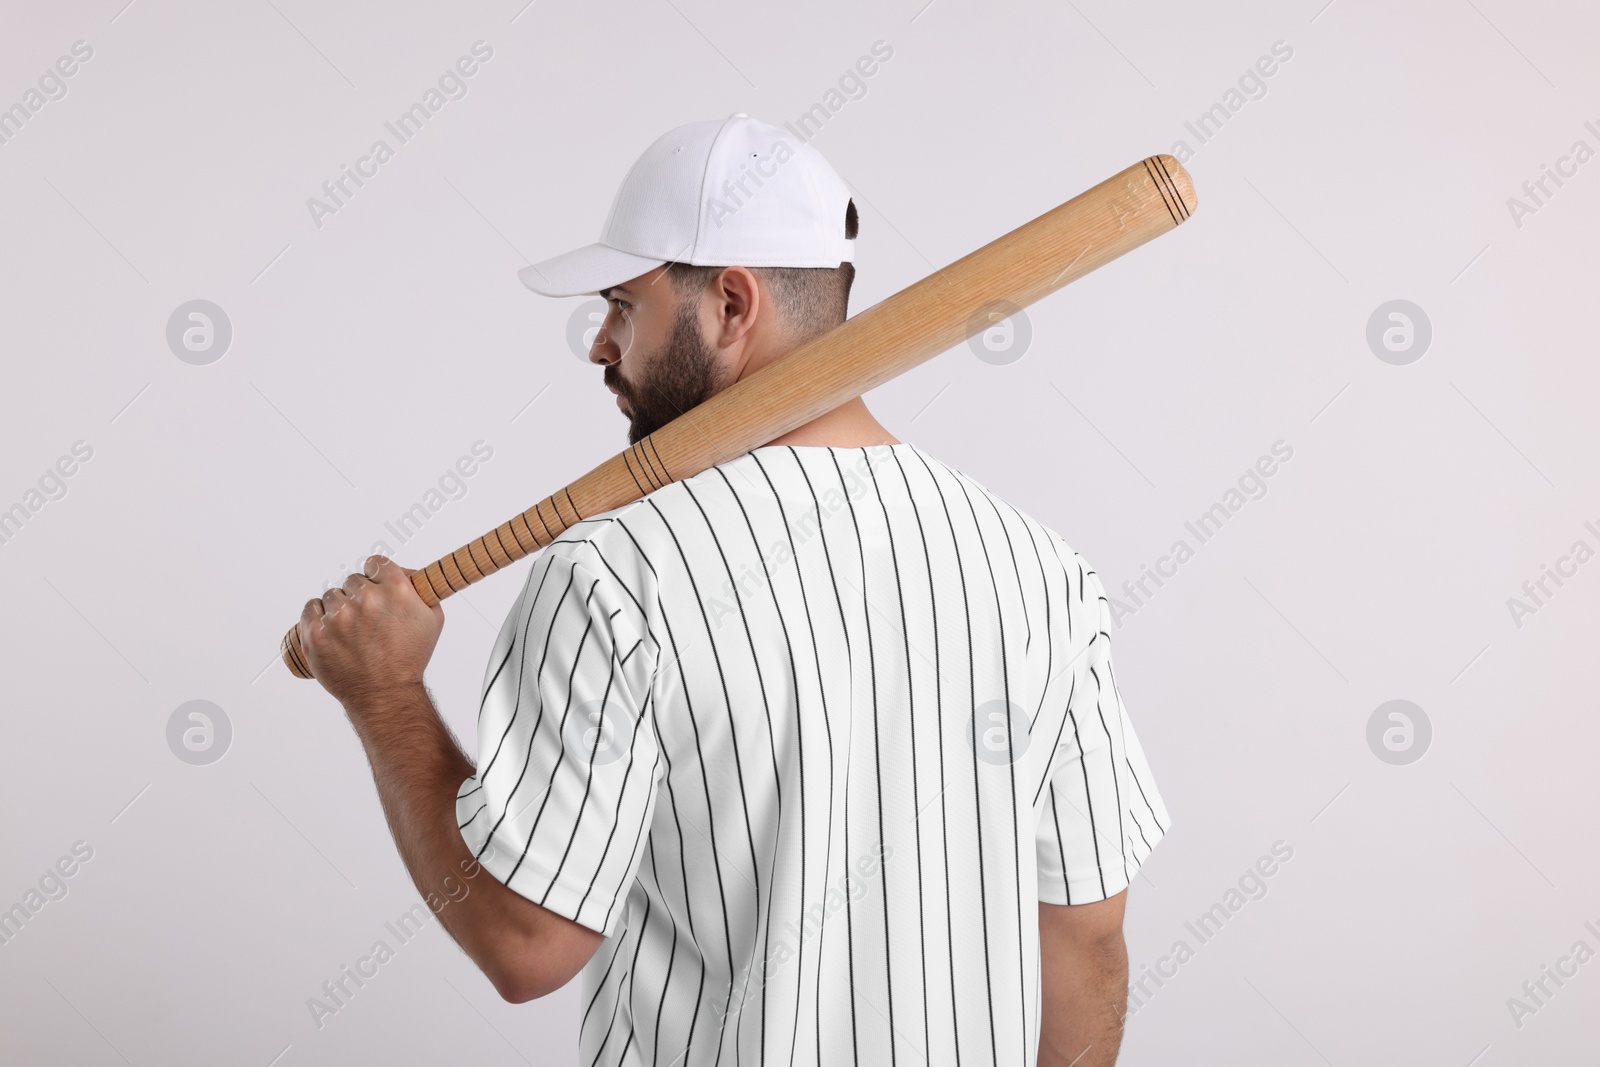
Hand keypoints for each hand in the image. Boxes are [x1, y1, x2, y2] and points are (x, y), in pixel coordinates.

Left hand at [298, 555, 443, 705]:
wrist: (385, 695)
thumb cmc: (409, 659)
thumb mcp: (431, 619)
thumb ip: (421, 590)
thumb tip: (407, 572)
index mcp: (396, 590)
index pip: (376, 563)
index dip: (376, 575)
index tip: (375, 587)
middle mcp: (366, 599)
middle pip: (353, 580)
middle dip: (359, 596)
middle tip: (366, 619)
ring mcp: (338, 617)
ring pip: (332, 595)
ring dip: (339, 608)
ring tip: (349, 630)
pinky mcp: (316, 633)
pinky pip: (311, 608)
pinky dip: (317, 615)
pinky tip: (329, 627)